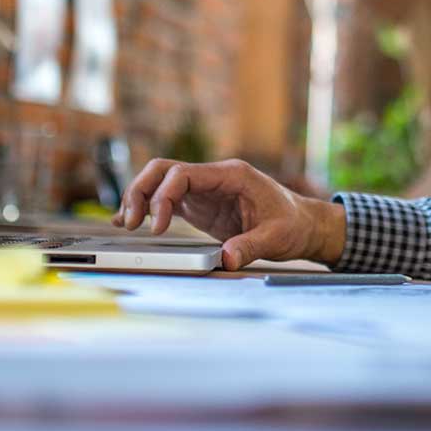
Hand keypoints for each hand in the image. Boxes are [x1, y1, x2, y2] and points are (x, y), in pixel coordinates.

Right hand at [111, 159, 346, 269]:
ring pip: (161, 182)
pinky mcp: (201, 206)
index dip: (163, 197)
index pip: (183, 174)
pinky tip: (132, 222)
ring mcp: (205, 190)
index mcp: (232, 175)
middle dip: (141, 191)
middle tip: (131, 223)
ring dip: (140, 198)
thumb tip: (226, 260)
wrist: (305, 225)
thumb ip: (250, 246)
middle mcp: (214, 178)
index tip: (157, 226)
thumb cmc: (293, 224)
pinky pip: (168, 200)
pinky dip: (148, 208)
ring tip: (126, 224)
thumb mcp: (276, 237)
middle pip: (164, 171)